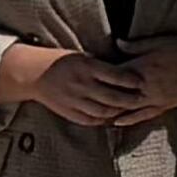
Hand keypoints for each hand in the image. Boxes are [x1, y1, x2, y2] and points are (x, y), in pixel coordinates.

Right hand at [35, 53, 161, 124]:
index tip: (141, 81)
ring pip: (103, 111)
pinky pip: (91, 120)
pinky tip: (111, 116)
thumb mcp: (82, 57)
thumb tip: (125, 71)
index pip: (115, 76)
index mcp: (86, 67)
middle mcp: (82, 85)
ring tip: (127, 108)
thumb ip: (101, 66)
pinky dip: (103, 120)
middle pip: (112, 97)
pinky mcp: (69, 112)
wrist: (35, 74)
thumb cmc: (62, 62)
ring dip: (118, 111)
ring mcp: (75, 101)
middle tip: (141, 99)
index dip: (131, 81)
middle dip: (130, 100)